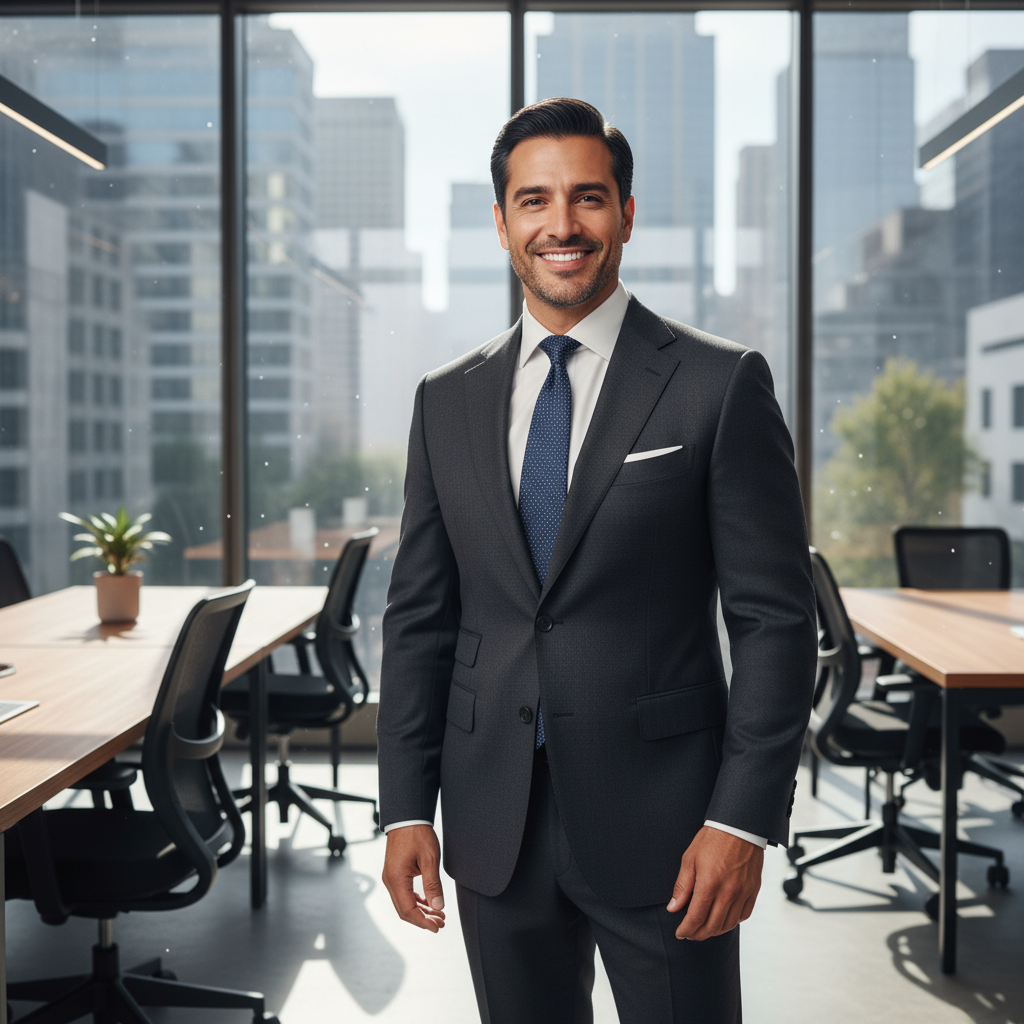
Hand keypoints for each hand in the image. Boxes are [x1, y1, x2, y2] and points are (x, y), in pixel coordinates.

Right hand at [382, 824, 445, 932]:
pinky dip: (416, 901)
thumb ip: (433, 885)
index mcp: (396, 879)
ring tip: (438, 915)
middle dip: (423, 919)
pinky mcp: (395, 873)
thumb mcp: (430, 859)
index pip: (408, 911)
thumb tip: (438, 907)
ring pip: (404, 903)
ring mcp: (391, 877)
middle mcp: (390, 881)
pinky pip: (404, 893)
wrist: (406, 817)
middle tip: (441, 923)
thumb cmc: (418, 834)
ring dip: (421, 911)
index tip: (437, 927)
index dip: (423, 922)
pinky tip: (429, 904)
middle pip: (404, 910)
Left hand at [667, 825, 762, 940]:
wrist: (738, 826)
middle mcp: (728, 892)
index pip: (696, 917)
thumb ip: (682, 886)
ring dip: (715, 931)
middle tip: (690, 934)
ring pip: (728, 924)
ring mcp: (743, 892)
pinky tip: (723, 920)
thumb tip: (673, 908)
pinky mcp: (753, 890)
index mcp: (709, 883)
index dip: (686, 929)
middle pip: (712, 926)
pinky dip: (732, 922)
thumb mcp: (690, 859)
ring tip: (704, 929)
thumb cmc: (712, 839)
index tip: (680, 933)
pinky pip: (743, 915)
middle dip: (698, 934)